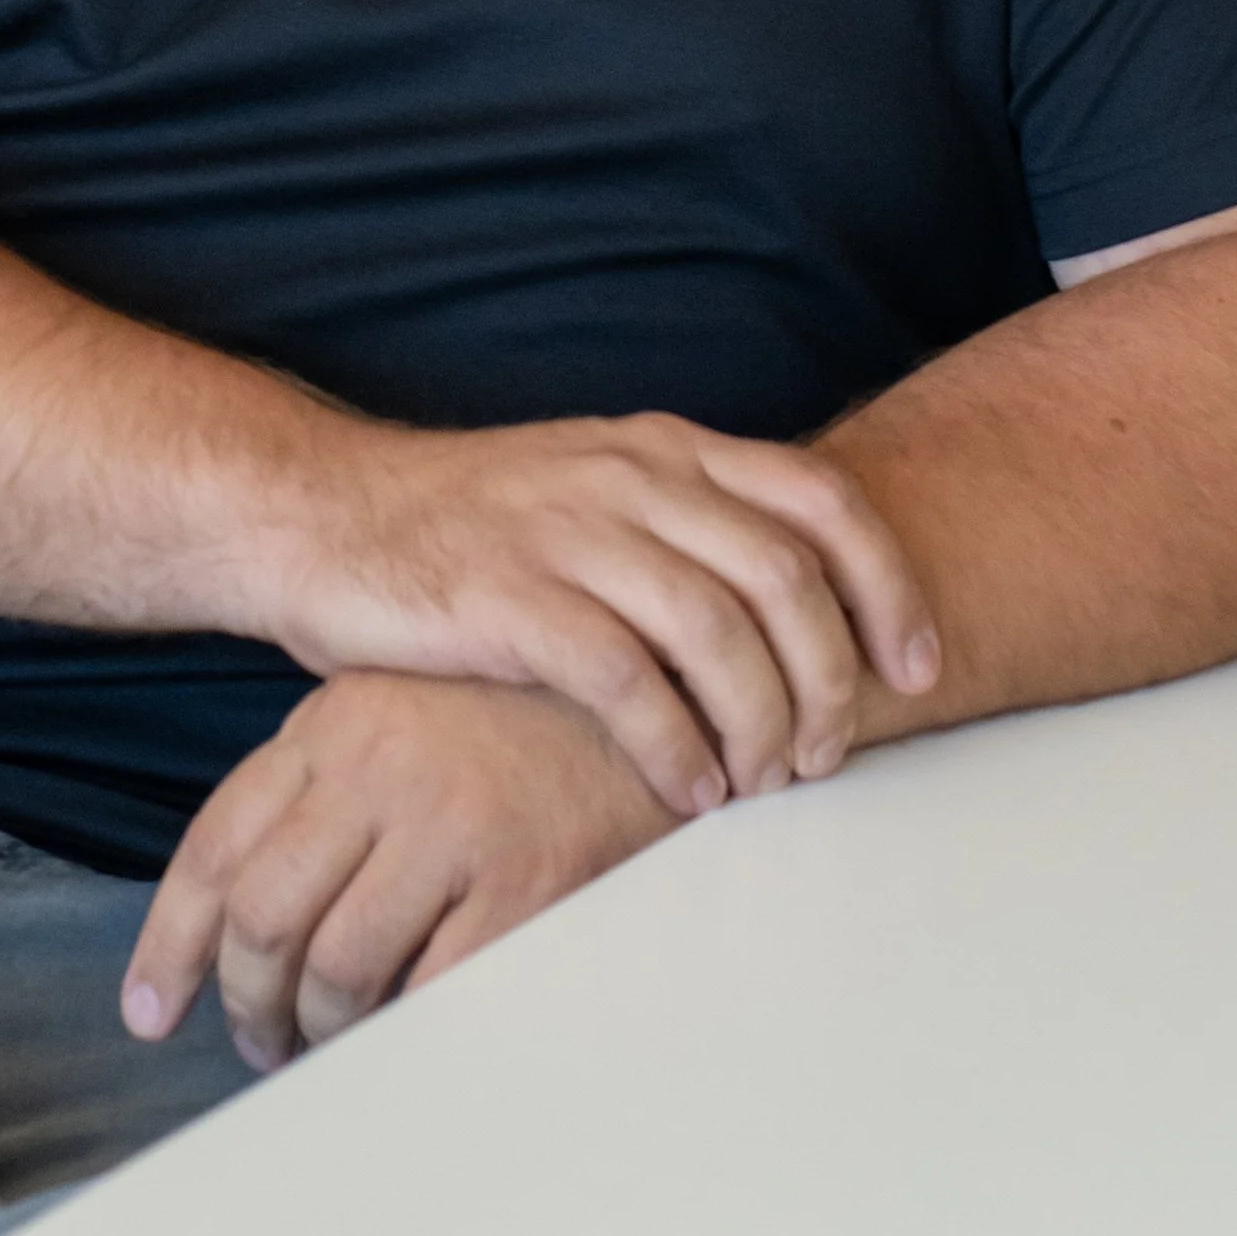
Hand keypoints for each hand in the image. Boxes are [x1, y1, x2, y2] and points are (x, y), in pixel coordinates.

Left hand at [122, 672, 678, 1075]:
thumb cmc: (520, 722)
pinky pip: (430, 993)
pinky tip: (407, 1035)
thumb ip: (323, 787)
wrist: (657, 701)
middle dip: (247, 1002)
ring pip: (336, 968)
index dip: (170, 944)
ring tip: (334, 1045)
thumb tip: (245, 916)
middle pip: (262, 917)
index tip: (150, 1011)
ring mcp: (451, 823)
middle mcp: (379, 765)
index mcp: (335, 722)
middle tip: (262, 1042)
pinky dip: (405, 1034)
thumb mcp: (400, 713)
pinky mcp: (522, 881)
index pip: (217, 846)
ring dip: (321, 1031)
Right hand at [260, 412, 937, 821]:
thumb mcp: (591, 493)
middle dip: (829, 679)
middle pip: (785, 576)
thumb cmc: (463, 528)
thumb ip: (685, 530)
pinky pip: (626, 681)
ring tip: (757, 783)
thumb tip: (795, 616)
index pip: (819, 498)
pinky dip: (676, 745)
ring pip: (718, 632)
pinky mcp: (507, 600)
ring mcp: (568, 534)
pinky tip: (686, 787)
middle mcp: (628, 478)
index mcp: (661, 448)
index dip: (888, 585)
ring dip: (760, 724)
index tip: (917, 666)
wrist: (319, 516)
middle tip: (825, 756)